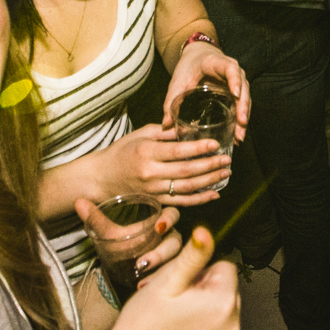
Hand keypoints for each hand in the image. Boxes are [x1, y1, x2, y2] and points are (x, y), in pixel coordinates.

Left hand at [76, 200, 182, 283]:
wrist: (120, 269)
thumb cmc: (121, 245)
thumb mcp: (108, 233)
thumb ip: (95, 219)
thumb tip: (78, 201)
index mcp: (159, 223)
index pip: (173, 215)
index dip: (169, 219)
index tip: (158, 227)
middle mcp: (169, 239)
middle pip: (176, 242)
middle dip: (162, 252)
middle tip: (142, 262)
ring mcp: (171, 258)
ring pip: (174, 261)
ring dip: (159, 268)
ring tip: (139, 273)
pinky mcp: (170, 273)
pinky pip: (170, 277)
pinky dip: (156, 281)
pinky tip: (141, 285)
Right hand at [88, 123, 231, 206]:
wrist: (102, 178)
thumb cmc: (122, 151)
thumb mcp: (140, 135)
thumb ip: (165, 132)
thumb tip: (189, 126)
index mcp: (146, 152)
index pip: (177, 151)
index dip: (198, 148)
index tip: (216, 144)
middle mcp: (150, 173)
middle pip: (186, 171)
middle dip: (210, 165)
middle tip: (227, 159)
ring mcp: (153, 190)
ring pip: (187, 187)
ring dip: (209, 181)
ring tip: (225, 173)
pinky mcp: (156, 201)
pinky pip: (181, 202)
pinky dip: (199, 199)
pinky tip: (214, 194)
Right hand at [101, 227, 240, 329]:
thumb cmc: (143, 323)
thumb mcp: (167, 282)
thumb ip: (192, 256)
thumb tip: (206, 232)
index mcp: (223, 303)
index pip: (225, 267)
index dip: (201, 270)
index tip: (182, 284)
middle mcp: (233, 327)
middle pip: (226, 291)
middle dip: (204, 290)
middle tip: (176, 301)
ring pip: (223, 313)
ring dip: (206, 311)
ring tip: (178, 318)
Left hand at [164, 42, 250, 141]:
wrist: (197, 55)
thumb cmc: (189, 65)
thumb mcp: (178, 80)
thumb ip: (171, 100)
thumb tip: (166, 124)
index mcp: (217, 63)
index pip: (230, 69)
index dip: (235, 80)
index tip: (236, 95)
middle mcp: (232, 70)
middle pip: (243, 87)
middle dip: (243, 106)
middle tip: (241, 123)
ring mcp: (237, 80)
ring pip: (245, 97)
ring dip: (244, 116)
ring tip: (240, 135)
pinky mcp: (236, 90)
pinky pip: (242, 103)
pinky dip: (241, 118)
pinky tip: (238, 133)